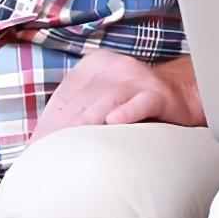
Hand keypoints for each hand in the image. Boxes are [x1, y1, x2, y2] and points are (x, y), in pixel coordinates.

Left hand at [31, 52, 203, 143]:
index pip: (66, 95)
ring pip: (108, 99)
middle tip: (49, 152)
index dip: (50, 122)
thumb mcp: (101, 99)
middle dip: (64, 127)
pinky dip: (128, 111)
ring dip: (89, 120)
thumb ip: (74, 111)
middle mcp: (116, 67)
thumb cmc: (132, 102)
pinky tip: (114, 122)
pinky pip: (141, 102)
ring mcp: (138, 79)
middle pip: (83, 98)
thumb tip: (40, 139)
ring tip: (73, 141)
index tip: (37, 147)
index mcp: (95, 65)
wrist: (182, 94)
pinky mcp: (159, 94)